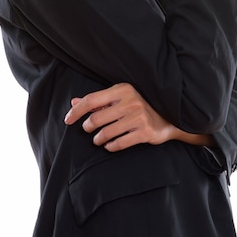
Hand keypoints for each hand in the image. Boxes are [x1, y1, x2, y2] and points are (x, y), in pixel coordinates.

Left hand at [64, 83, 214, 151]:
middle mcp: (131, 101)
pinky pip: (118, 144)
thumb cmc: (139, 106)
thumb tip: (74, 102)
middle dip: (88, 127)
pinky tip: (110, 145)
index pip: (92, 100)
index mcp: (123, 89)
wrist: (169, 118)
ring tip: (99, 139)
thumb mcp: (120, 98)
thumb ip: (97, 101)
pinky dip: (110, 146)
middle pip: (96, 119)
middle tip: (89, 130)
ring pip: (105, 133)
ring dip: (98, 139)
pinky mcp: (145, 132)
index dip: (76, 111)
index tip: (68, 120)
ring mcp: (139, 117)